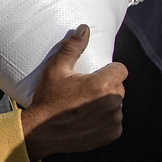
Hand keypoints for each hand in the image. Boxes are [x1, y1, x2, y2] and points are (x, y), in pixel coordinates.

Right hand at [20, 24, 125, 160]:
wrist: (40, 132)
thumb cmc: (47, 99)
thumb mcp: (55, 70)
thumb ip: (72, 48)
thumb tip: (84, 28)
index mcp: (102, 84)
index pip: (120, 70)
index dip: (108, 71)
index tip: (94, 76)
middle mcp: (112, 102)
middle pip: (118, 87)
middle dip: (106, 87)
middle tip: (84, 92)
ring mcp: (113, 120)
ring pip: (117, 105)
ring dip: (106, 104)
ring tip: (84, 106)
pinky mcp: (112, 133)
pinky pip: (115, 122)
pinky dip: (105, 121)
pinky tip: (88, 120)